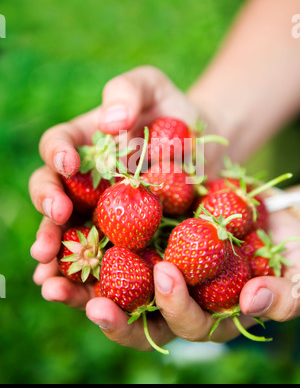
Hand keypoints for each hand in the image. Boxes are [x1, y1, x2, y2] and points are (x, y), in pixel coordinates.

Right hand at [29, 65, 200, 319]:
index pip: (57, 148)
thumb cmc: (176, 114)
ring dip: (58, 262)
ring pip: (71, 238)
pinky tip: (89, 299)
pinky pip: (106, 260)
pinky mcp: (129, 239)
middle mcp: (85, 183)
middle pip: (53, 199)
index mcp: (83, 144)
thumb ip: (129, 90)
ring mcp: (104, 213)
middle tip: (48, 235)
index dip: (56, 157)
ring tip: (50, 282)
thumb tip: (112, 120)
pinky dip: (94, 280)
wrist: (209, 147)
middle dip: (47, 219)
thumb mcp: (154, 88)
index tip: (68, 166)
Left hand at [85, 204, 299, 350]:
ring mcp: (151, 267)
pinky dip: (83, 243)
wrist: (264, 202)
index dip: (174, 308)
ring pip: (110, 286)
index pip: (185, 323)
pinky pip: (104, 245)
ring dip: (79, 288)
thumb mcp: (297, 266)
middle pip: (137, 316)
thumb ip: (285, 293)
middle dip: (114, 313)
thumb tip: (254, 300)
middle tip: (94, 301)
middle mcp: (174, 296)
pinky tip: (64, 232)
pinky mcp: (136, 238)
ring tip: (52, 282)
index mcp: (208, 311)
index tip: (167, 276)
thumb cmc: (287, 239)